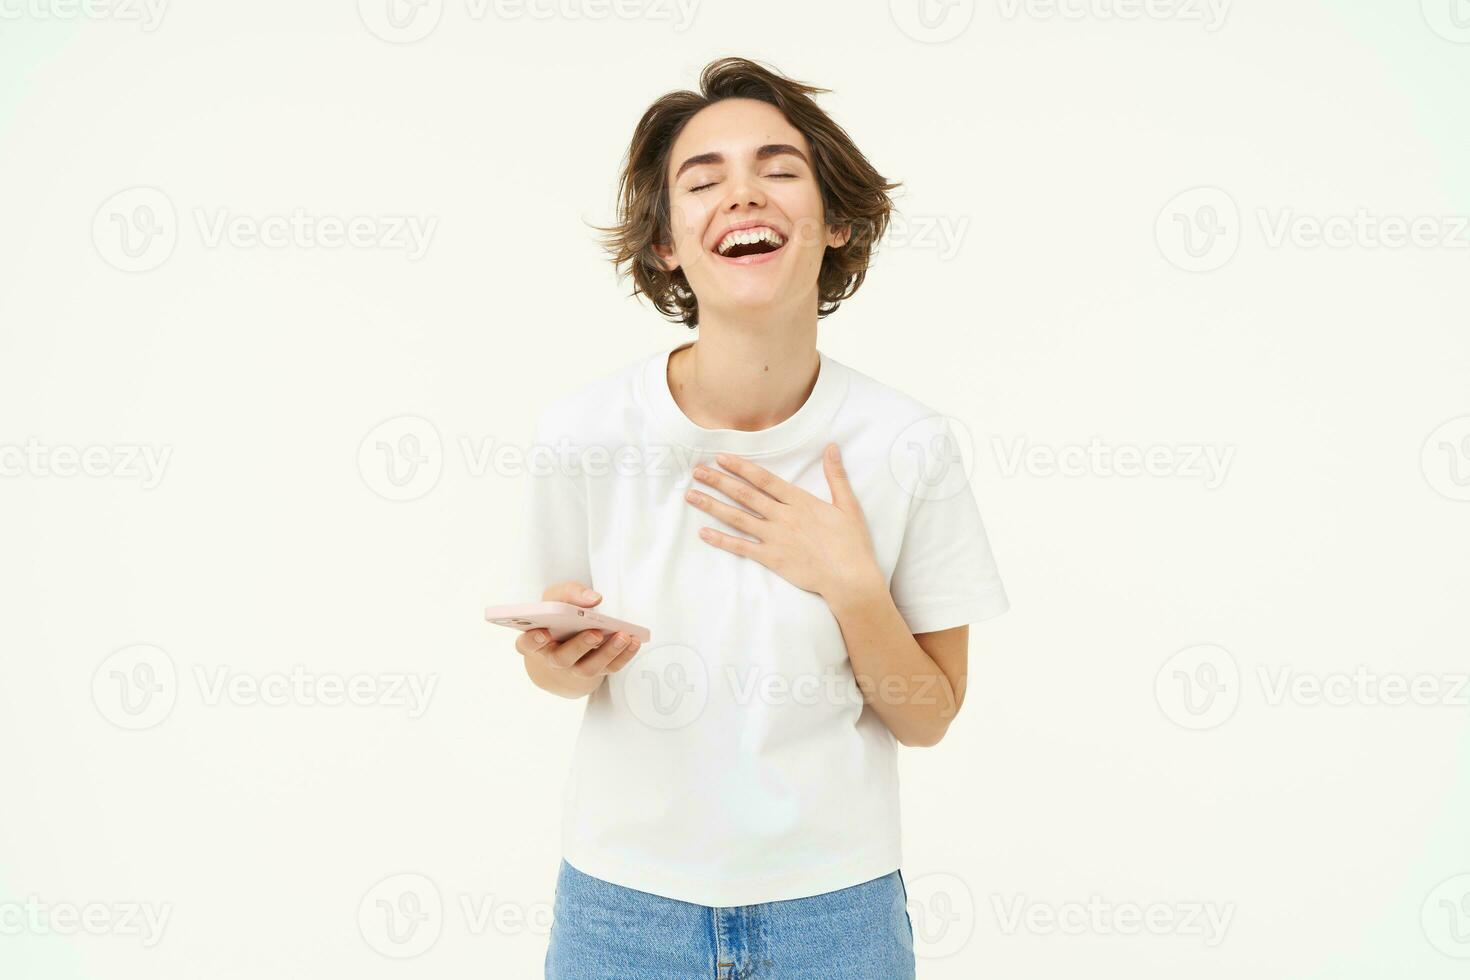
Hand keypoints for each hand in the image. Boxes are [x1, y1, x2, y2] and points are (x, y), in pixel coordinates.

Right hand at [515, 580, 641, 678]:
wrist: (567, 635)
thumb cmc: (558, 614)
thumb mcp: (558, 597)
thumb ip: (570, 592)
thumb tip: (593, 599)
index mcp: (536, 639)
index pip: (526, 644)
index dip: (533, 640)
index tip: (544, 632)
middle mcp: (553, 658)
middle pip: (562, 659)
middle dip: (579, 646)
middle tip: (595, 633)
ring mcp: (574, 668)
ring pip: (588, 668)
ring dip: (607, 652)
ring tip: (623, 636)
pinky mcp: (596, 670)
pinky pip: (610, 668)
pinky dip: (624, 655)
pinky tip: (634, 641)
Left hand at [684, 443, 882, 600]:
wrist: (849, 578)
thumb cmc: (851, 543)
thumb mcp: (848, 505)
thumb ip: (835, 475)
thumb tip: (831, 448)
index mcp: (800, 501)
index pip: (764, 479)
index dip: (741, 467)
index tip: (721, 458)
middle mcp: (783, 516)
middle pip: (745, 495)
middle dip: (718, 481)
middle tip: (697, 471)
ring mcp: (775, 538)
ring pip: (738, 518)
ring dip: (712, 506)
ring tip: (691, 496)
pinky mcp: (771, 559)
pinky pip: (741, 548)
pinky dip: (721, 540)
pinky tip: (703, 533)